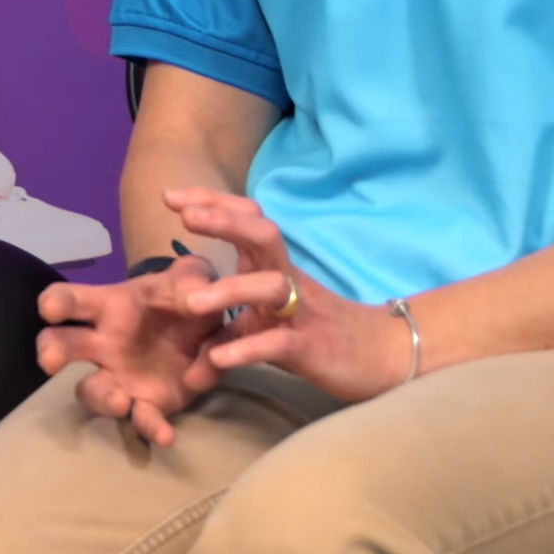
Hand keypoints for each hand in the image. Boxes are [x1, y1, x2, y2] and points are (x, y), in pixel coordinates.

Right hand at [36, 259, 227, 445]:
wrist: (208, 330)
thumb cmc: (185, 297)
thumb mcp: (194, 278)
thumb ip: (193, 279)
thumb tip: (193, 298)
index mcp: (108, 306)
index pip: (70, 300)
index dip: (55, 303)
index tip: (51, 310)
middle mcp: (103, 344)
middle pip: (61, 346)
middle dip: (51, 352)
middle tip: (52, 362)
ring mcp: (120, 378)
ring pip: (92, 392)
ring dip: (101, 398)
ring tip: (119, 402)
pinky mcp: (147, 403)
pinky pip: (141, 419)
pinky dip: (151, 429)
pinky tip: (166, 436)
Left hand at [164, 188, 413, 399]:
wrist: (382, 358)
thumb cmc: (321, 331)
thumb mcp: (270, 318)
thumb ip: (232, 314)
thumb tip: (186, 320)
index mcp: (276, 267)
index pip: (248, 221)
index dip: (214, 203)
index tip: (171, 195)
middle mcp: (289, 280)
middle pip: (263, 236)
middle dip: (225, 221)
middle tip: (186, 216)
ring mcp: (302, 311)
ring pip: (271, 287)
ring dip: (229, 291)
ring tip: (189, 303)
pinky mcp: (311, 347)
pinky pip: (278, 344)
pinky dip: (247, 349)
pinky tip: (217, 358)